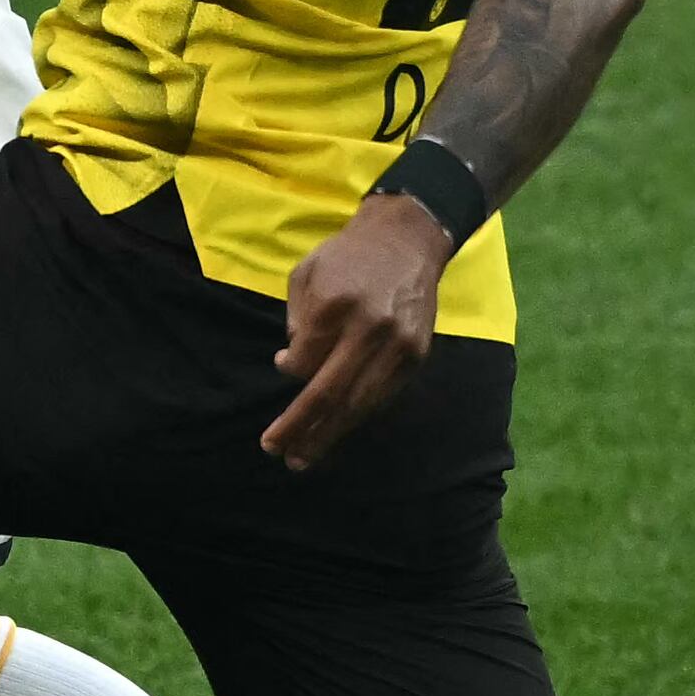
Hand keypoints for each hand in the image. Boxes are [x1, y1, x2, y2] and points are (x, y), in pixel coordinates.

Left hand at [265, 191, 447, 469]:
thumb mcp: (307, 274)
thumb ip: (297, 320)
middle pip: (329, 393)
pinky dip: (357, 415)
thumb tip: (292, 368)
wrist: (407, 238)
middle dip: (300, 427)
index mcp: (336, 304)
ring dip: (329, 434)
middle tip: (278, 452)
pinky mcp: (416, 354)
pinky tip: (338, 428)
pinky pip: (382, 396)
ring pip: (359, 403)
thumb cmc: (348, 255)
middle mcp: (369, 328)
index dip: (289, 370)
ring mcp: (397, 345)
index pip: (304, 360)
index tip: (281, 367)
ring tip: (304, 456)